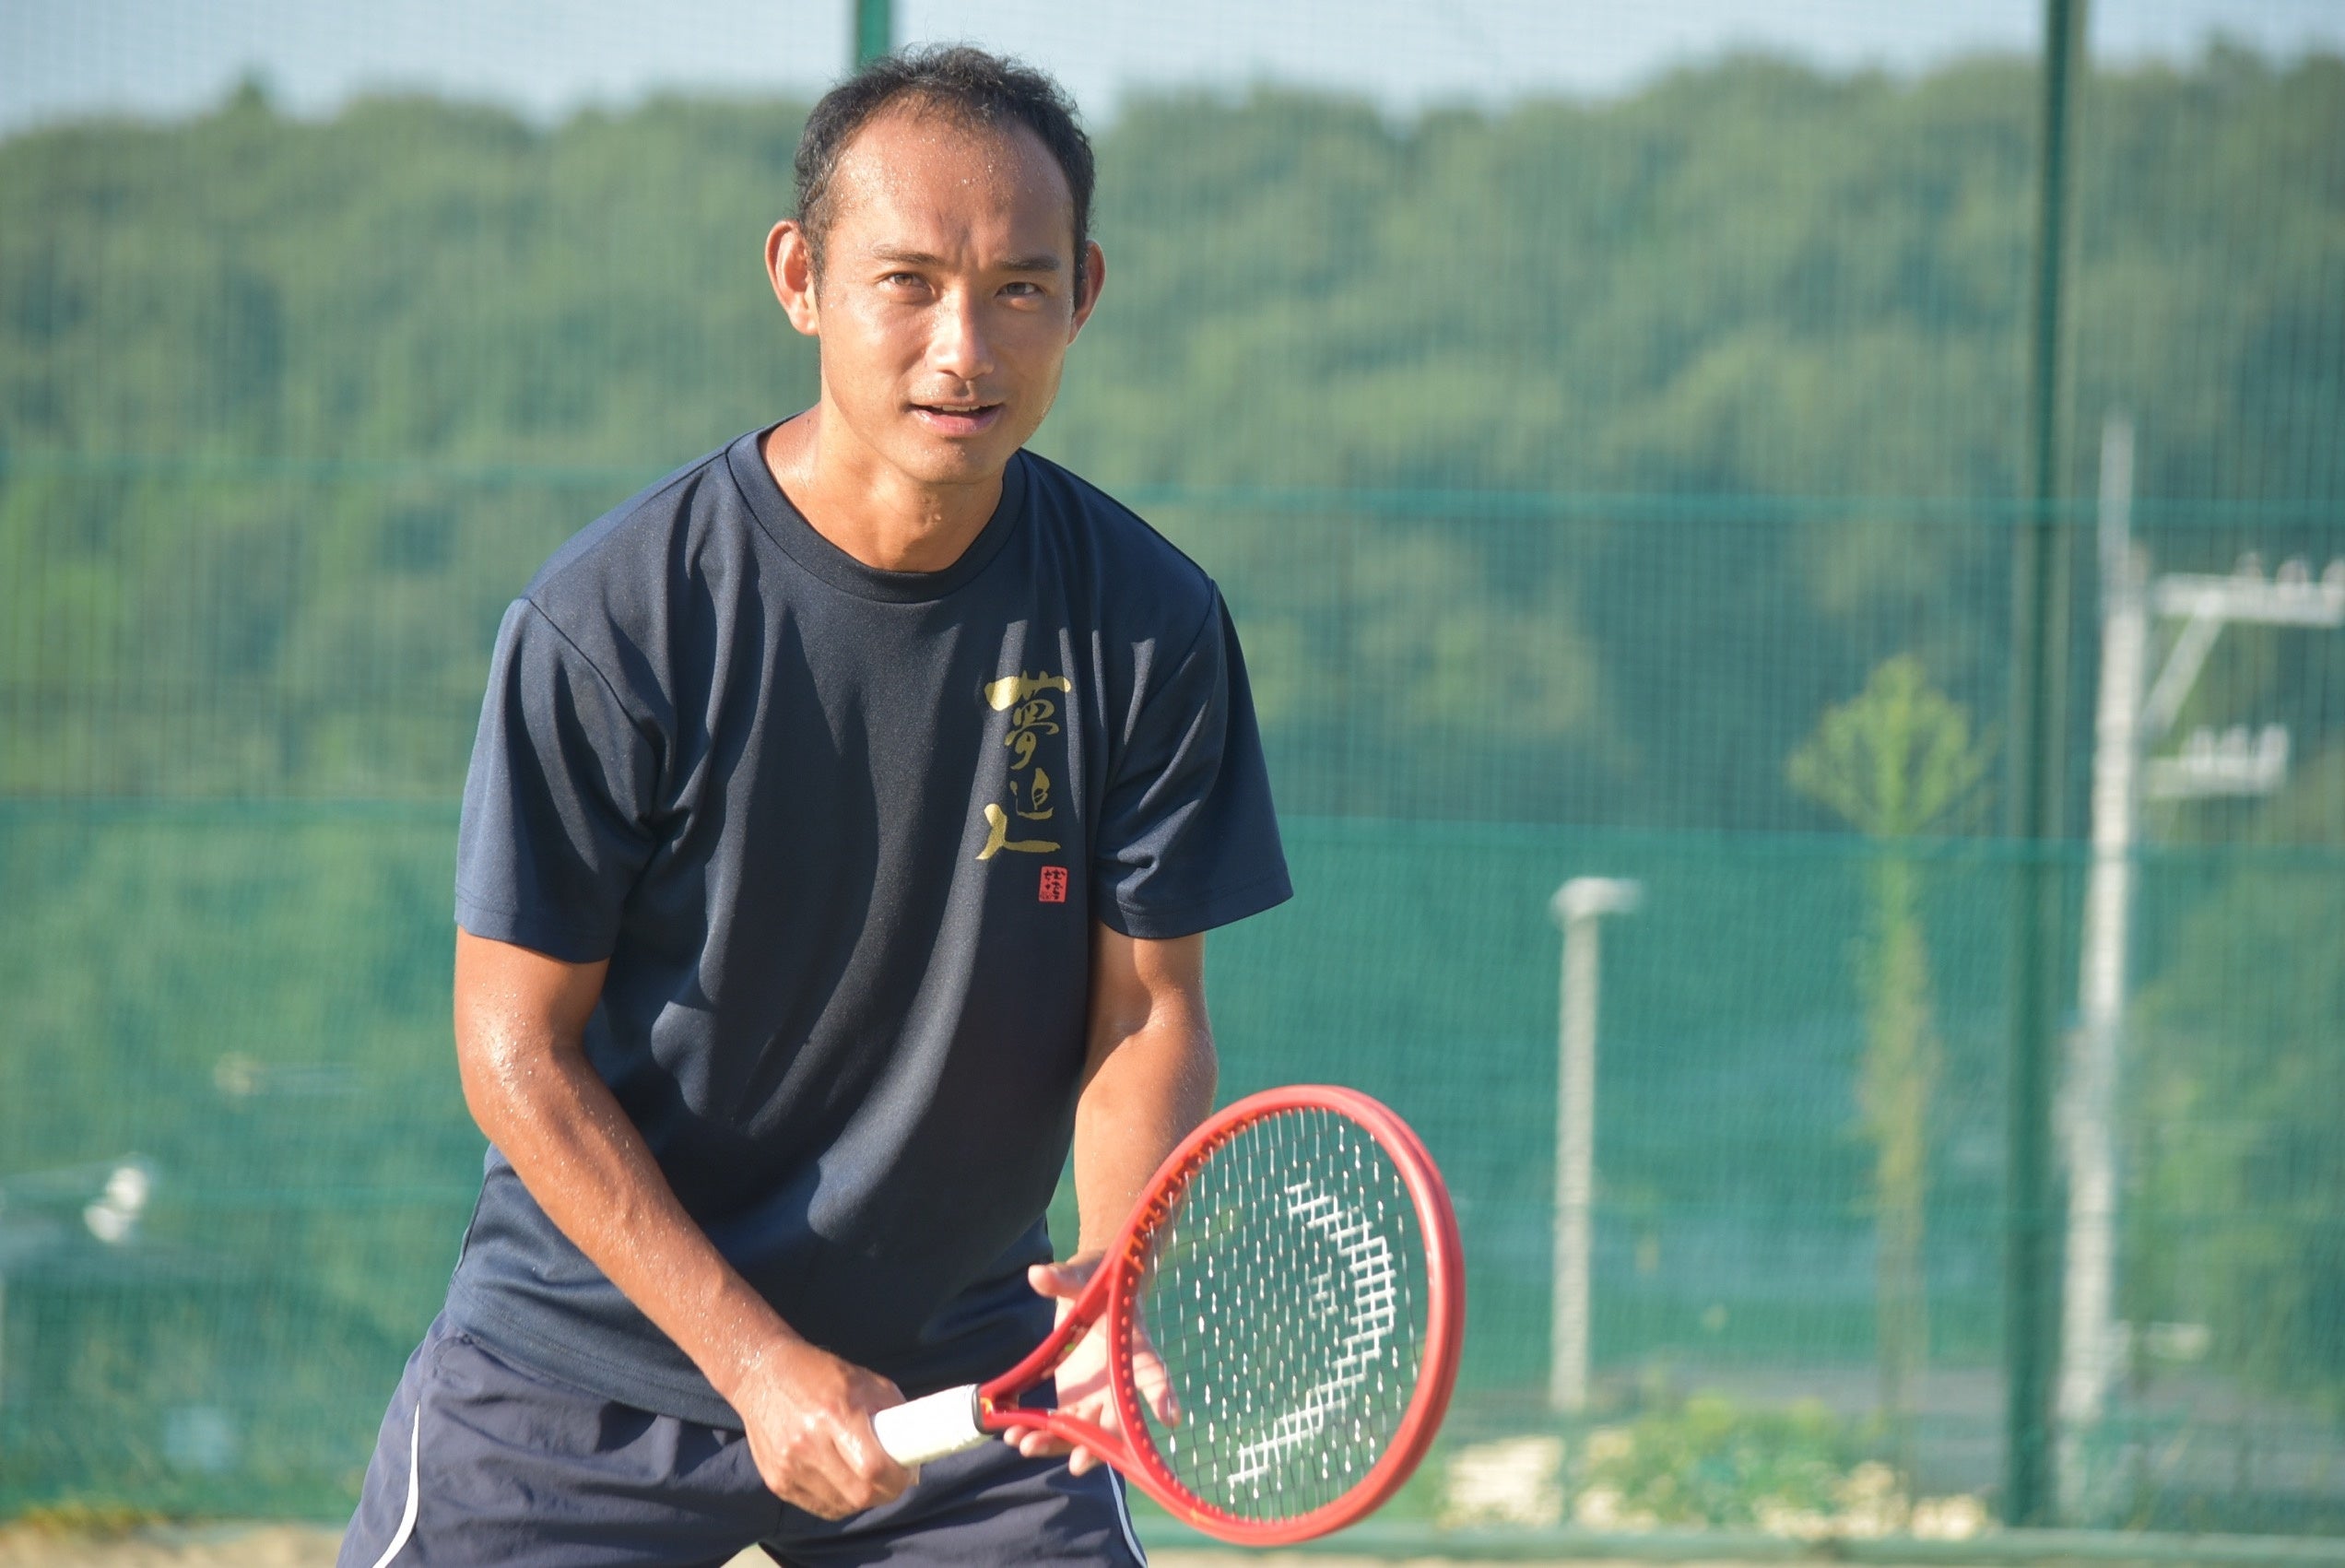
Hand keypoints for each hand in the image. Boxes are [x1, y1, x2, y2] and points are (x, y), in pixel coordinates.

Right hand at [727, 1336, 913, 1518]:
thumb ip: (891, 1410)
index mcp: (835, 1412)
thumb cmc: (819, 1374)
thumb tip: (916, 1446)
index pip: (873, 1467)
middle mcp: (808, 1442)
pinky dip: (838, 1501)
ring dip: (862, 1498)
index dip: (897, 1478)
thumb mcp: (862, 1379)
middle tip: (893, 1481)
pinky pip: (819, 1507)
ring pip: (841, 1505)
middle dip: (885, 1493)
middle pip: (859, 1494)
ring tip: (867, 1479)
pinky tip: (843, 1482)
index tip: (908, 1474)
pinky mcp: (776, 1481)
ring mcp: (789, 1466)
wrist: (761, 1374)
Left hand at [1014, 1257, 1178, 1474]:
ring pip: (1083, 1433)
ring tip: (1025, 1445)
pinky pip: (1059, 1427)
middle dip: (1096, 1446)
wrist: (1089, 1290)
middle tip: (1077, 1462)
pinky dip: (1039, 1434)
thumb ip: (1062, 1279)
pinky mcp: (1073, 1402)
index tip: (1170, 1418)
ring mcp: (1096, 1397)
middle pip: (1116, 1425)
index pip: (1155, 1376)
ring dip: (1056, 1444)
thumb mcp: (1081, 1278)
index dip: (1163, 1396)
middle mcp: (1121, 1384)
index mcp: (1137, 1353)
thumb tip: (1037, 1274)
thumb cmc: (1097, 1283)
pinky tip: (1013, 1436)